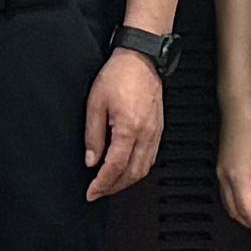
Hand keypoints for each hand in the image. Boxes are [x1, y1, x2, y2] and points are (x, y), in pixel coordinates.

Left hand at [82, 43, 166, 200]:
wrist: (142, 58)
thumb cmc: (119, 75)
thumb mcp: (95, 104)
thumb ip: (93, 136)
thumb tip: (91, 160)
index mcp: (128, 128)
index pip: (114, 167)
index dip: (102, 184)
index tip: (92, 192)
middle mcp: (146, 134)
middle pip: (132, 174)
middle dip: (114, 187)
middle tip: (99, 191)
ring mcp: (155, 132)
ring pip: (144, 169)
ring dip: (127, 181)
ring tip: (111, 184)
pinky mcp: (159, 129)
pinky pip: (151, 158)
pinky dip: (138, 169)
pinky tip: (127, 168)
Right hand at [218, 92, 250, 238]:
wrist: (237, 107)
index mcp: (236, 176)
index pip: (246, 210)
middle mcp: (224, 177)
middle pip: (234, 211)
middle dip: (249, 224)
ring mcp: (220, 173)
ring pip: (228, 204)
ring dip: (242, 216)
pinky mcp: (221, 167)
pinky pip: (226, 194)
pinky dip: (237, 205)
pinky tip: (248, 203)